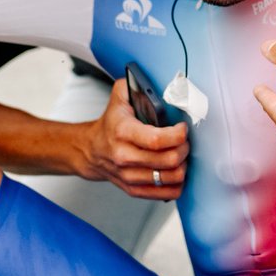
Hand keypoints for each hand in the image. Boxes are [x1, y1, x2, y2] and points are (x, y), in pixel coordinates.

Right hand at [76, 78, 188, 199]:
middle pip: (168, 160)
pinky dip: (177, 184)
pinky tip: (176, 171)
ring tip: (180, 155)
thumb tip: (155, 81)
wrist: (91, 150)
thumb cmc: (110, 123)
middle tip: (184, 141)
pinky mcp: (133, 189)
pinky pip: (165, 193)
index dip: (177, 135)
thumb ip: (135, 84)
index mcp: (123, 132)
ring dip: (183, 166)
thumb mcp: (119, 96)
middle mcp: (124, 156)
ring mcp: (129, 175)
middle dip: (184, 148)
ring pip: (170, 178)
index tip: (183, 128)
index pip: (156, 140)